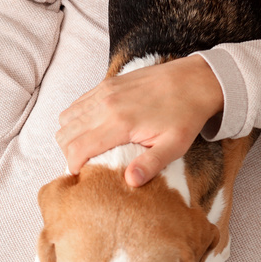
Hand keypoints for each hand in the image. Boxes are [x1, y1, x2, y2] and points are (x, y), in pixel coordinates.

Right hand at [56, 55, 223, 186]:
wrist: (194, 80)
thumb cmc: (186, 115)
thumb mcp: (174, 146)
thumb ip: (150, 164)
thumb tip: (130, 182)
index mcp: (120, 122)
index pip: (77, 148)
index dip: (72, 166)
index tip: (82, 176)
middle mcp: (106, 105)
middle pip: (65, 134)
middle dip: (68, 154)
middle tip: (83, 165)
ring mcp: (104, 91)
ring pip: (66, 118)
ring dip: (69, 136)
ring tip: (85, 149)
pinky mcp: (107, 84)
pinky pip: (76, 104)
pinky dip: (75, 119)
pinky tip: (90, 130)